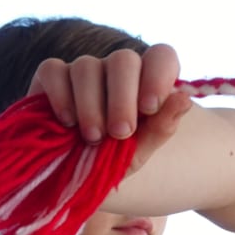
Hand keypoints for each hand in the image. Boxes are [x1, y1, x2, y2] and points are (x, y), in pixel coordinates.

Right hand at [27, 44, 192, 171]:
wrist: (67, 179)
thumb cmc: (112, 161)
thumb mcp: (140, 151)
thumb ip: (162, 126)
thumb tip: (183, 98)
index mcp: (146, 81)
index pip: (161, 56)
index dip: (158, 75)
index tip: (150, 109)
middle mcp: (116, 70)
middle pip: (124, 59)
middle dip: (123, 98)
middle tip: (121, 133)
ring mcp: (83, 69)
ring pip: (87, 66)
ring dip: (92, 104)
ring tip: (94, 137)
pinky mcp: (51, 77)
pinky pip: (54, 70)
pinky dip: (60, 95)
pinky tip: (67, 122)